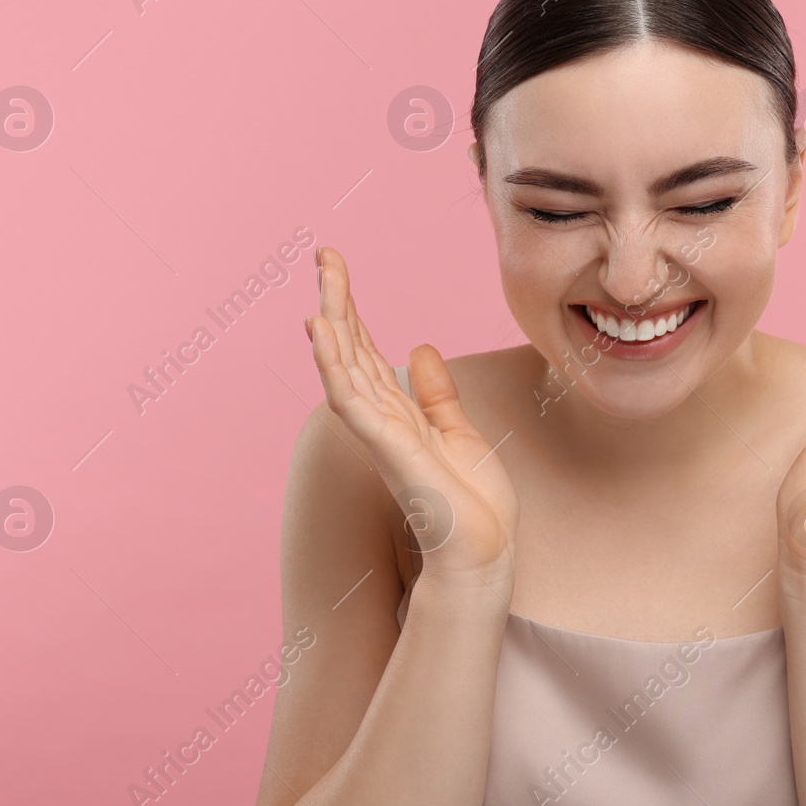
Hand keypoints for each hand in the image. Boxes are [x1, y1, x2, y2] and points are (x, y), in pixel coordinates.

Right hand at [306, 247, 517, 587]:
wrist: (485, 551)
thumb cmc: (474, 503)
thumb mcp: (459, 431)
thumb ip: (436, 393)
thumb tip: (418, 350)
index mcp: (399, 412)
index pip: (366, 350)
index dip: (351, 308)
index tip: (336, 266)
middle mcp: (382, 420)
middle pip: (350, 350)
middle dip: (336, 301)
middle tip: (324, 254)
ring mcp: (381, 435)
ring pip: (344, 370)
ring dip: (330, 327)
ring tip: (320, 285)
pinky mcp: (390, 450)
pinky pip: (355, 403)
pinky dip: (336, 368)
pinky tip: (323, 335)